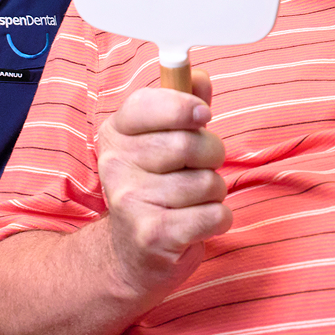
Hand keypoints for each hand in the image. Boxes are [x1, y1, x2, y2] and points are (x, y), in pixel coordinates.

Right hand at [96, 69, 231, 297]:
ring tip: (193, 202)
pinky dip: (219, 220)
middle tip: (200, 169)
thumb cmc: (156, 189)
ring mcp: (131, 201)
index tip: (203, 115)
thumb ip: (184, 107)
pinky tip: (197, 224)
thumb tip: (200, 78)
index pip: (148, 103)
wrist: (130, 256)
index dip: (183, 106)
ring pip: (207, 182)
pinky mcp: (153, 234)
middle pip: (189, 143)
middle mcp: (116, 165)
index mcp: (116, 134)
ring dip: (214, 193)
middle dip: (212, 155)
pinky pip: (214, 215)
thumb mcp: (162, 142)